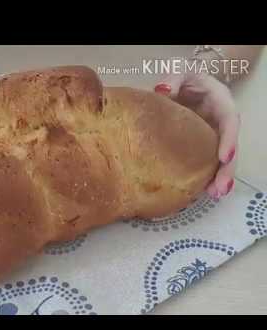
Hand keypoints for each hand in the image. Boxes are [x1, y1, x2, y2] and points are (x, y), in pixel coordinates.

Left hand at [154, 72, 238, 198]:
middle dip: (227, 169)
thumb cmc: (183, 79)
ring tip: (213, 194)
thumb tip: (162, 90)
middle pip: (229, 147)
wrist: (182, 85)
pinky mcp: (202, 146)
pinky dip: (206, 177)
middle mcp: (220, 122)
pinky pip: (207, 162)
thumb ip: (173, 80)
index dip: (228, 140)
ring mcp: (213, 136)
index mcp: (220, 103)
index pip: (229, 121)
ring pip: (221, 159)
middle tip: (220, 188)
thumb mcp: (180, 73)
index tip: (225, 157)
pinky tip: (202, 191)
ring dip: (219, 178)